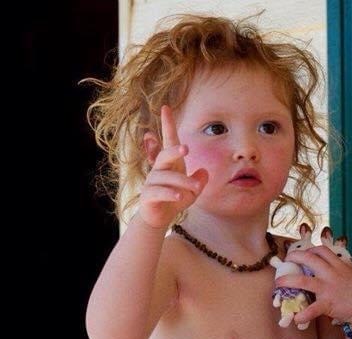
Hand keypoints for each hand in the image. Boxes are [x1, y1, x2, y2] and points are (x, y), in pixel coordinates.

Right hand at [139, 105, 207, 228]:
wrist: (160, 218)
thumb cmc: (176, 199)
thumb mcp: (192, 191)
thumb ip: (199, 181)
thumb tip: (204, 172)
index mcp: (170, 164)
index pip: (168, 141)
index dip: (167, 125)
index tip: (166, 108)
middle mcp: (159, 170)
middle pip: (165, 155)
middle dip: (174, 150)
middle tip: (186, 149)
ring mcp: (151, 182)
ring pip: (166, 177)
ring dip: (183, 182)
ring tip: (196, 189)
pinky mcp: (147, 196)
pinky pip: (158, 192)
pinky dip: (170, 193)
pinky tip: (180, 196)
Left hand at [277, 247, 351, 334]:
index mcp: (339, 266)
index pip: (322, 250)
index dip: (310, 250)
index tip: (305, 254)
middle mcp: (331, 274)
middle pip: (309, 259)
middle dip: (294, 257)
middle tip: (287, 261)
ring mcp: (327, 288)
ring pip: (302, 280)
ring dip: (287, 281)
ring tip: (278, 283)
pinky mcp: (327, 304)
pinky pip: (312, 309)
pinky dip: (302, 314)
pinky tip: (296, 318)